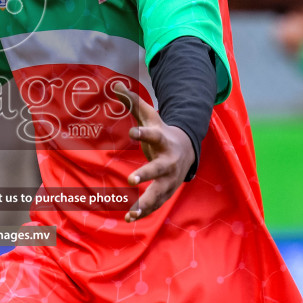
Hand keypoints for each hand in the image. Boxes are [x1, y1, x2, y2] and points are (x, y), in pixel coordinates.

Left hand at [111, 81, 194, 222]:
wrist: (187, 148)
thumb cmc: (162, 131)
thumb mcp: (150, 116)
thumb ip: (133, 101)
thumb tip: (114, 83)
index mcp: (163, 139)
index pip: (153, 135)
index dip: (143, 133)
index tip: (132, 132)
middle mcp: (169, 160)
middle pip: (158, 168)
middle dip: (146, 174)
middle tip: (131, 179)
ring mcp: (170, 178)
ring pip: (159, 192)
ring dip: (146, 202)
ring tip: (131, 212)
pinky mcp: (168, 191)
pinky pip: (156, 203)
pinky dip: (145, 211)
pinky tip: (129, 218)